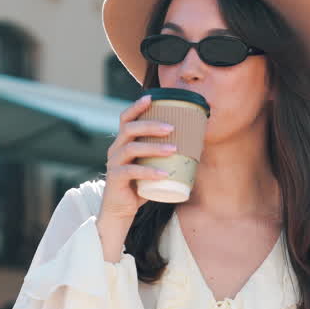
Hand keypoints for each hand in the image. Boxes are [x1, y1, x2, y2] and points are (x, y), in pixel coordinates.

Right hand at [98, 94, 178, 223]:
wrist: (121, 210)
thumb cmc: (139, 186)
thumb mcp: (150, 166)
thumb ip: (163, 155)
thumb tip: (196, 145)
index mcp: (123, 142)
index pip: (126, 119)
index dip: (136, 107)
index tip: (151, 98)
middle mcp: (115, 149)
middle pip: (129, 129)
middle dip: (151, 125)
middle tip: (171, 128)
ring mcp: (114, 163)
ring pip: (131, 148)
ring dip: (154, 147)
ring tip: (173, 150)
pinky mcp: (115, 179)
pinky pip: (132, 171)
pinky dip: (149, 172)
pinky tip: (164, 174)